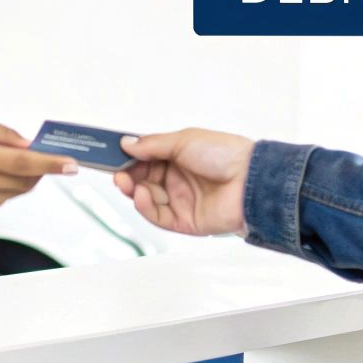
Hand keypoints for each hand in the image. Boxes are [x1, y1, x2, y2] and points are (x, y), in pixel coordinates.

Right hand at [0, 116, 77, 221]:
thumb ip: (3, 135)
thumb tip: (31, 146)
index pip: (23, 163)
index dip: (50, 165)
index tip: (72, 165)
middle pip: (23, 181)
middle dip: (38, 170)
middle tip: (40, 157)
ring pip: (13, 193)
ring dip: (19, 179)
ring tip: (2, 163)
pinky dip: (1, 190)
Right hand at [113, 129, 255, 235]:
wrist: (250, 181)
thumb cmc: (224, 154)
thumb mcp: (183, 140)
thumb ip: (152, 145)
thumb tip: (126, 144)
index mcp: (178, 158)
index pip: (146, 160)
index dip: (130, 159)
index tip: (112, 156)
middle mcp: (178, 179)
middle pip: (143, 181)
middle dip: (128, 177)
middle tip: (116, 173)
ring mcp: (181, 201)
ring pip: (148, 199)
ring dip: (134, 192)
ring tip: (126, 183)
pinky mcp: (185, 222)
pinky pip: (159, 217)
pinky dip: (146, 207)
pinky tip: (140, 196)